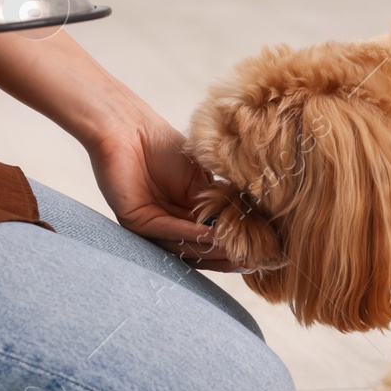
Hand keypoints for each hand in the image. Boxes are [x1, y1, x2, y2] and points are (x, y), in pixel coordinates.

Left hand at [87, 118, 244, 270]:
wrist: (130, 129)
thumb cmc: (164, 148)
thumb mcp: (201, 181)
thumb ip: (217, 206)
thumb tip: (245, 230)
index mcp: (183, 216)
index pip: (210, 238)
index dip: (233, 245)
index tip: (260, 252)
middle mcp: (167, 225)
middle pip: (198, 249)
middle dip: (224, 255)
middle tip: (251, 260)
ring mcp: (151, 226)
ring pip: (183, 245)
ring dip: (210, 248)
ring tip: (236, 249)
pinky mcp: (135, 222)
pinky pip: (166, 231)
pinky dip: (189, 233)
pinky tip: (210, 233)